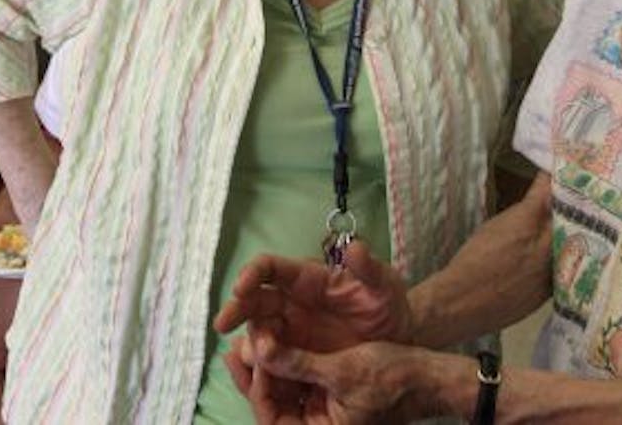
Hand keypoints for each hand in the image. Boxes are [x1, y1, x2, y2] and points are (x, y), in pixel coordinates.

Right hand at [214, 242, 411, 351]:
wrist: (397, 340)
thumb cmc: (388, 305)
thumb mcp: (384, 285)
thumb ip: (368, 268)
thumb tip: (355, 247)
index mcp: (308, 278)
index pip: (271, 268)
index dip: (253, 273)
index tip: (241, 287)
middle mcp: (292, 301)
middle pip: (254, 299)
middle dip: (237, 308)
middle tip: (223, 324)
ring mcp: (291, 329)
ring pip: (258, 331)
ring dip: (251, 341)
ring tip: (253, 355)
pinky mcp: (294, 355)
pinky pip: (271, 359)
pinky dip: (260, 365)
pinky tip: (256, 374)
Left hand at [233, 332, 451, 424]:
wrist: (426, 375)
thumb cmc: (392, 379)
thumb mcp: (342, 370)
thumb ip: (298, 362)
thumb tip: (259, 350)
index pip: (272, 417)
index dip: (258, 386)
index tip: (253, 353)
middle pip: (271, 405)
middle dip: (254, 375)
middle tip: (236, 348)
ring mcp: (318, 412)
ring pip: (279, 391)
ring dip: (264, 366)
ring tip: (247, 339)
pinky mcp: (322, 395)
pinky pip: (292, 382)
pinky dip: (280, 361)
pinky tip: (269, 339)